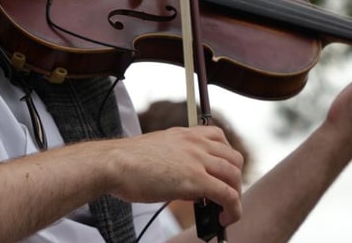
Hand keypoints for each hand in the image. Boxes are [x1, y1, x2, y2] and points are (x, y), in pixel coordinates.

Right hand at [106, 125, 243, 226]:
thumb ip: (181, 163)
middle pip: (234, 158)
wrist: (116, 163)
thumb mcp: (161, 152)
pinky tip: (225, 219)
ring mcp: (197, 159)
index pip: (220, 137)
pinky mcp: (196, 180)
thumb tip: (195, 189)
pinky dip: (233, 209)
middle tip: (226, 195)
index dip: (226, 157)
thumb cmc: (129, 161)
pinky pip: (228, 195)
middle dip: (234, 179)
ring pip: (235, 175)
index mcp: (186, 133)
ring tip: (226, 211)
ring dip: (236, 196)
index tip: (222, 172)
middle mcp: (196, 142)